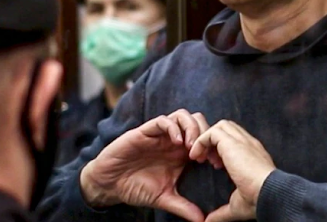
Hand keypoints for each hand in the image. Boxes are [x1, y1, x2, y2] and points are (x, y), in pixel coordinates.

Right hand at [81, 109, 208, 221]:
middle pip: (197, 121)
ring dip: (191, 128)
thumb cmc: (136, 188)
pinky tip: (176, 142)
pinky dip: (172, 127)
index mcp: (180, 153)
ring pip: (182, 116)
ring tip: (191, 147)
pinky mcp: (145, 131)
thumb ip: (183, 206)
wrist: (110, 184)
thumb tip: (202, 221)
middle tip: (205, 155)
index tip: (216, 164)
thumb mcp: (163, 198)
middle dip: (205, 133)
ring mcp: (159, 134)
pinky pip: (162, 120)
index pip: (204, 138)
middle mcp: (172, 140)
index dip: (213, 147)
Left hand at [189, 120, 275, 221]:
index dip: (221, 150)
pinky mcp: (232, 142)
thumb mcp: (237, 205)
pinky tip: (197, 157)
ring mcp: (242, 140)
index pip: (236, 140)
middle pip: (228, 128)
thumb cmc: (258, 200)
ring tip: (199, 157)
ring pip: (221, 126)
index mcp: (253, 155)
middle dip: (213, 140)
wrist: (269, 193)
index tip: (215, 166)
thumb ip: (222, 211)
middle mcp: (249, 144)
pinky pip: (212, 132)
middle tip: (205, 159)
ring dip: (207, 138)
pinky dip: (201, 141)